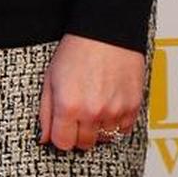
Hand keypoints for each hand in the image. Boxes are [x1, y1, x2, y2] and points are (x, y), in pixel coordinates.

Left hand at [38, 33, 144, 151]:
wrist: (106, 31)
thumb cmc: (77, 49)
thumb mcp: (50, 78)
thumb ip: (46, 112)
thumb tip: (45, 138)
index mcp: (68, 105)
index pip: (62, 143)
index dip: (61, 135)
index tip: (62, 127)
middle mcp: (92, 112)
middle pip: (84, 144)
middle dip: (78, 133)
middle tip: (78, 113)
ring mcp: (114, 111)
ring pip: (104, 139)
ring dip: (98, 128)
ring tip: (94, 104)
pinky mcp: (132, 107)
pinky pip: (123, 131)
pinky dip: (116, 123)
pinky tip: (109, 105)